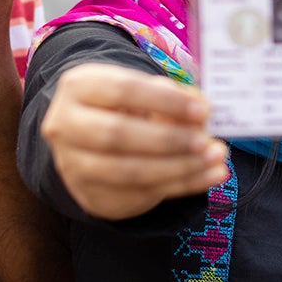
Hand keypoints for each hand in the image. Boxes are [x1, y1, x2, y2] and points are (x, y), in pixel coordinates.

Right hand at [41, 62, 228, 219]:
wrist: (86, 139)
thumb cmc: (121, 105)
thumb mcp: (139, 90)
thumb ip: (168, 95)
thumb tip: (202, 110)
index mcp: (78, 86)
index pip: (122, 90)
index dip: (165, 101)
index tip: (202, 109)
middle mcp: (65, 125)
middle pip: (118, 134)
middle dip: (168, 139)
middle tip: (206, 140)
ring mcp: (73, 165)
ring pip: (129, 171)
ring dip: (179, 167)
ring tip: (216, 159)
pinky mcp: (91, 195)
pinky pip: (142, 194)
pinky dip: (183, 185)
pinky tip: (210, 176)